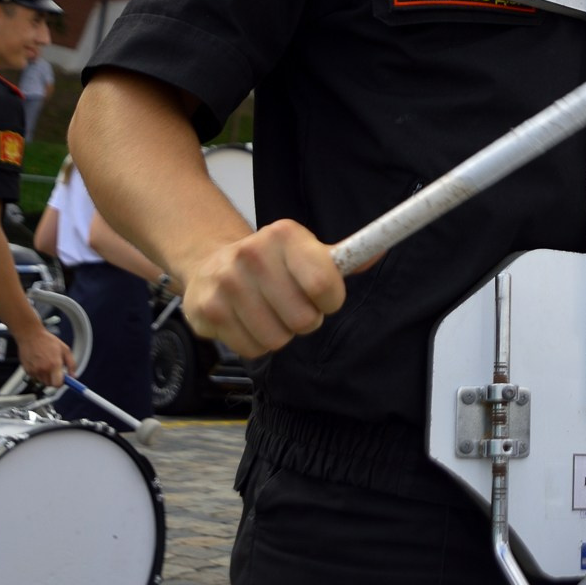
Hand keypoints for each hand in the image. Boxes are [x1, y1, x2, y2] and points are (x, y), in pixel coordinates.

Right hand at [14, 324, 74, 387]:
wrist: (31, 336)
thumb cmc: (48, 341)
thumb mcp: (65, 350)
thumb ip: (71, 364)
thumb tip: (74, 375)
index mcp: (54, 364)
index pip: (58, 384)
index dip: (62, 383)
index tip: (64, 380)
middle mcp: (43, 369)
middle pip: (50, 384)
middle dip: (54, 379)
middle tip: (56, 370)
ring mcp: (34, 371)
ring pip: (42, 381)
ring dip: (46, 376)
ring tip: (47, 364)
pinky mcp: (27, 370)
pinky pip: (35, 377)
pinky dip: (38, 373)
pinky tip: (39, 363)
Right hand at [181, 220, 345, 357]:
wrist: (211, 263)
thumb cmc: (272, 263)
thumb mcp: (307, 252)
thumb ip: (343, 258)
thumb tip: (378, 253)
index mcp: (284, 235)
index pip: (322, 283)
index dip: (330, 300)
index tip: (324, 297)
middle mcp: (252, 254)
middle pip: (303, 319)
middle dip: (306, 320)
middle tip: (293, 306)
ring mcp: (226, 282)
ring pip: (277, 339)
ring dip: (280, 334)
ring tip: (270, 313)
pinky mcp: (208, 310)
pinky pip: (252, 349)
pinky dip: (256, 343)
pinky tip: (248, 321)